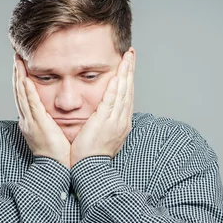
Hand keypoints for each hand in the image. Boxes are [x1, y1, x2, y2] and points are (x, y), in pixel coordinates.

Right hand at [13, 54, 71, 168]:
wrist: (55, 169)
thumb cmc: (57, 154)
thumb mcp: (51, 133)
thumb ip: (50, 121)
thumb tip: (52, 113)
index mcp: (30, 122)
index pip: (24, 96)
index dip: (21, 80)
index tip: (20, 66)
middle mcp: (27, 120)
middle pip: (19, 92)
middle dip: (16, 74)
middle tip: (16, 58)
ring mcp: (31, 122)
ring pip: (22, 95)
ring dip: (19, 77)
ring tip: (18, 62)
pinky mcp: (38, 125)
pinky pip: (31, 105)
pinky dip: (28, 91)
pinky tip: (26, 79)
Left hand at [70, 49, 134, 166]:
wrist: (90, 169)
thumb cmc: (91, 154)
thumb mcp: (101, 134)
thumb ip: (102, 120)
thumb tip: (102, 112)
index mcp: (121, 122)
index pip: (126, 95)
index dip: (128, 78)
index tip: (128, 64)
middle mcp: (122, 120)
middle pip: (129, 90)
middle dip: (130, 70)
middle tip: (131, 53)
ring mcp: (115, 121)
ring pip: (123, 93)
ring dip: (125, 73)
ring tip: (127, 57)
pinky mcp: (105, 123)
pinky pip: (112, 103)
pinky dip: (116, 89)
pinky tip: (118, 76)